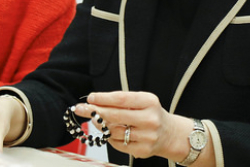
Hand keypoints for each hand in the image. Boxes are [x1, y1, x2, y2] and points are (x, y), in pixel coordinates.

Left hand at [74, 91, 196, 161]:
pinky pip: (118, 144)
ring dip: (101, 125)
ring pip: (114, 131)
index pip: (121, 99)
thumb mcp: (140, 101)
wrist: (169, 133)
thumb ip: (120, 101)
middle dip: (95, 111)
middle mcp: (150, 119)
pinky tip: (110, 132)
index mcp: (149, 102)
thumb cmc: (150, 114)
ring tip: (96, 120)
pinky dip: (110, 137)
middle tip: (80, 108)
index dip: (103, 98)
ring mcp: (147, 136)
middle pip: (115, 115)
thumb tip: (94, 103)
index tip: (90, 98)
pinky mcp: (143, 150)